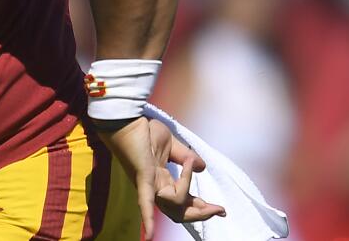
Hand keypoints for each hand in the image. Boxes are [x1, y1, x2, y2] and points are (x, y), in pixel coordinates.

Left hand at [96, 117, 226, 238]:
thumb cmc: (143, 130)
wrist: (127, 119)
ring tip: (191, 171)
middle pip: (179, 211)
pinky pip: (146, 202)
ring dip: (189, 195)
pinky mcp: (143, 179)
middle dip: (201, 213)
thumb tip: (202, 167)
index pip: (184, 202)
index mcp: (161, 181)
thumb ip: (186, 157)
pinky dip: (149, 220)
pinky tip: (150, 235)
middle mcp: (155, 188)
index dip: (202, 208)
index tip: (221, 209)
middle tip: (219, 209)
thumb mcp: (171, 144)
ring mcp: (149, 185)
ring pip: (173, 204)